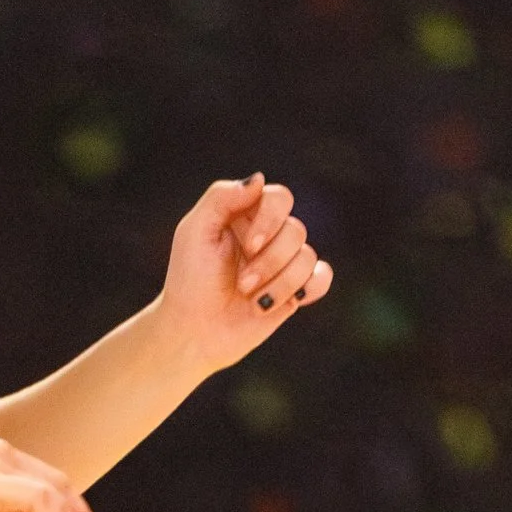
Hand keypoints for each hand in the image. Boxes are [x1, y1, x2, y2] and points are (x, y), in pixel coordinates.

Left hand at [157, 173, 330, 374]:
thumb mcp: (195, 231)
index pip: (279, 198)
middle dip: (269, 262)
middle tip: (242, 284)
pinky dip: (309, 287)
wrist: (195, 332)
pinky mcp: (295, 290)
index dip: (270, 220)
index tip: (249, 246)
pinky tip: (287, 301)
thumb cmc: (189, 281)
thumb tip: (259, 179)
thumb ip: (222, 197)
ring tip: (252, 301)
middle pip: (295, 229)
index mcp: (245, 215)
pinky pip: (322, 276)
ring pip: (307, 257)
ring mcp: (283, 262)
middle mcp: (268, 235)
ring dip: (279, 283)